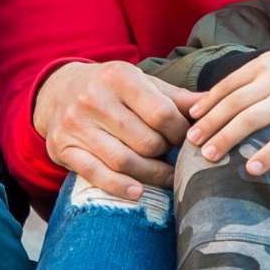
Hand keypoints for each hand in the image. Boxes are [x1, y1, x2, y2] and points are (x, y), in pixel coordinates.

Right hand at [34, 60, 200, 199]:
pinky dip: (118, 186)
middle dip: (165, 154)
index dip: (180, 132)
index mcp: (119, 77)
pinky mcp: (64, 148)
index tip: (185, 140)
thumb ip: (175, 97)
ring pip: (124, 161)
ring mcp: (77, 125)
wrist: (58, 90)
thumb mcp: (140, 83)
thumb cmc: (110, 88)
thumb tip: (211, 104)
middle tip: (173, 157)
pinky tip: (137, 192)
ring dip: (151, 174)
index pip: (161, 113)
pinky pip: (95, 174)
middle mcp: (95, 99)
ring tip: (165, 176)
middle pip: (145, 141)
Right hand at [188, 45, 269, 189]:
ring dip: (212, 119)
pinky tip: (194, 113)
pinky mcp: (256, 65)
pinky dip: (210, 98)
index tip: (250, 170)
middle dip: (228, 137)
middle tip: (208, 155)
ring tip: (194, 138)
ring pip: (236, 99)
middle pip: (254, 118)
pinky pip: (229, 82)